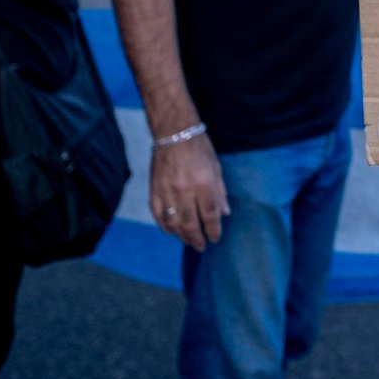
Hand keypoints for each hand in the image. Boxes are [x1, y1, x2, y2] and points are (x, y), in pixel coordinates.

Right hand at [149, 132, 229, 252]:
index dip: (213, 230)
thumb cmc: (199, 148)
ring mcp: (167, 192)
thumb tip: (225, 213)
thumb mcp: (216, 168)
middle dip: (197, 239)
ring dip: (181, 236)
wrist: (174, 133)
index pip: (210, 215)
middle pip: (190, 224)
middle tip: (201, 246)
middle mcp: (185, 191)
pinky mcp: (154, 191)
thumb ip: (220, 192)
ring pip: (173, 224)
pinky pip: (159, 216)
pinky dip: (165, 226)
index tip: (215, 238)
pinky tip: (172, 230)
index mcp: (204, 184)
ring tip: (188, 240)